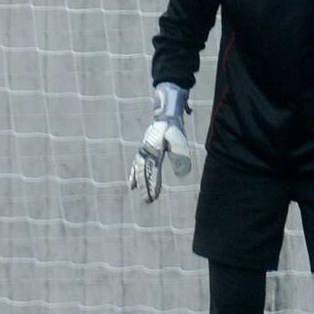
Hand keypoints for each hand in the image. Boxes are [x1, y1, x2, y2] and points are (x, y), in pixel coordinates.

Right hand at [129, 83, 192, 202]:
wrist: (165, 113)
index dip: (152, 184)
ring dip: (138, 181)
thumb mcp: (179, 139)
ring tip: (136, 191)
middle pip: (143, 172)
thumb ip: (179, 155)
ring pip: (138, 168)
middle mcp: (145, 151)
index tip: (154, 196)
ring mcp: (142, 150)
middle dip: (145, 186)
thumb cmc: (173, 126)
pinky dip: (134, 173)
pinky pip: (137, 164)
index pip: (152, 170)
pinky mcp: (144, 150)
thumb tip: (182, 174)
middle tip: (148, 200)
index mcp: (152, 150)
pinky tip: (132, 182)